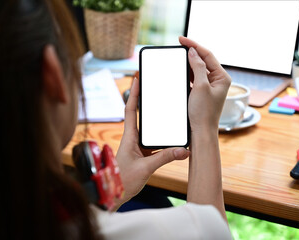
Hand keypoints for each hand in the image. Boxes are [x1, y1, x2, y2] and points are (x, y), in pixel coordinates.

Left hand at [115, 77, 189, 207]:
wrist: (114, 194)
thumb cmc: (122, 180)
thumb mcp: (145, 168)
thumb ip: (164, 158)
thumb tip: (183, 150)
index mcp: (129, 137)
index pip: (130, 110)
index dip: (133, 93)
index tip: (137, 78)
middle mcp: (132, 139)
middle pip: (139, 115)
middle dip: (145, 101)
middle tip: (154, 87)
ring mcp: (137, 147)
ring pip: (148, 129)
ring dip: (155, 121)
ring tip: (166, 109)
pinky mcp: (142, 155)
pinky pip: (153, 143)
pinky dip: (161, 138)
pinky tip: (171, 139)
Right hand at [179, 36, 230, 132]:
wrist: (201, 131)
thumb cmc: (203, 112)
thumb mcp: (200, 86)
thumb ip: (197, 67)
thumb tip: (193, 52)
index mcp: (222, 77)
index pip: (207, 55)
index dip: (194, 45)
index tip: (182, 39)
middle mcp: (218, 80)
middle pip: (203, 60)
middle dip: (191, 52)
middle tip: (179, 44)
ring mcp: (210, 86)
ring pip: (198, 69)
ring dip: (188, 62)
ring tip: (178, 55)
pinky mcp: (202, 92)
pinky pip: (194, 78)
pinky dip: (187, 73)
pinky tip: (180, 70)